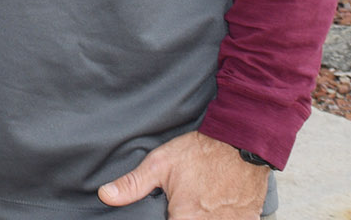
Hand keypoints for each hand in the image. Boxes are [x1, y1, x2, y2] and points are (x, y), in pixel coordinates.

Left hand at [98, 131, 267, 218]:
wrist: (244, 139)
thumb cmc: (204, 150)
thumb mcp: (161, 163)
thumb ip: (133, 184)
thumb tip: (106, 195)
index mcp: (184, 219)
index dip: (166, 219)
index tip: (169, 212)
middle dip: (183, 216)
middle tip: (184, 202)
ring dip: (202, 217)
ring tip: (200, 203)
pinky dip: (220, 217)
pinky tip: (216, 207)